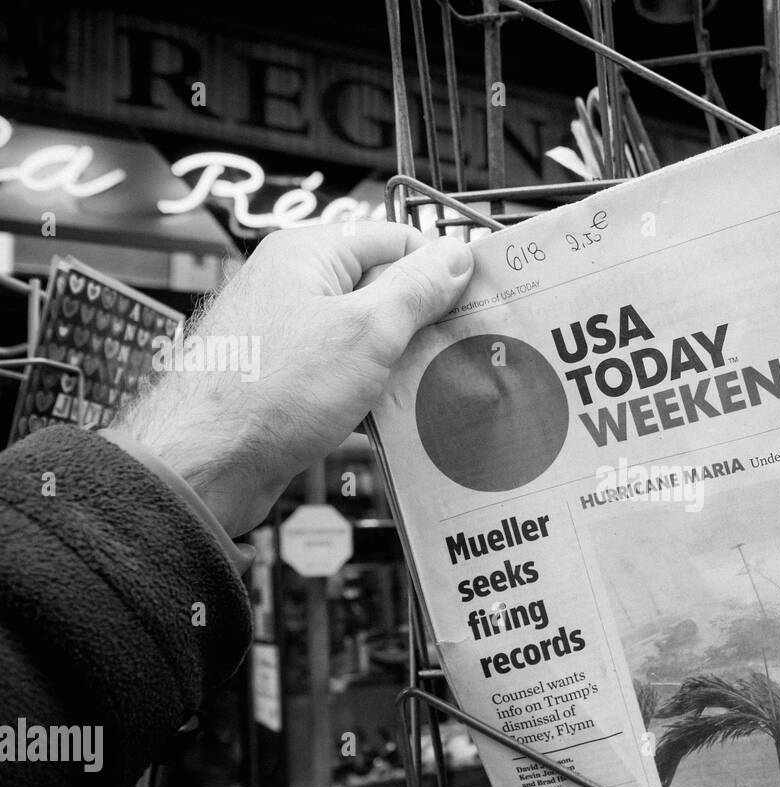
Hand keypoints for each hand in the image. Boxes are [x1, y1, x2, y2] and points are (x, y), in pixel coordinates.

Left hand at [114, 222, 473, 536]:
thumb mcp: (367, 331)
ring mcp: (292, 336)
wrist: (206, 462)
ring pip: (370, 339)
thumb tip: (455, 255)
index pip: (394, 238)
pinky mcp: (291, 381)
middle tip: (465, 348)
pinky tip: (400, 417)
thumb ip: (416, 289)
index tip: (479, 298)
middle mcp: (297, 286)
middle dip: (426, 320)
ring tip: (437, 387)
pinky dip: (376, 394)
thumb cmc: (272, 389)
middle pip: (384, 288)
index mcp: (309, 254)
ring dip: (404, 364)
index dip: (440, 266)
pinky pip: (349, 376)